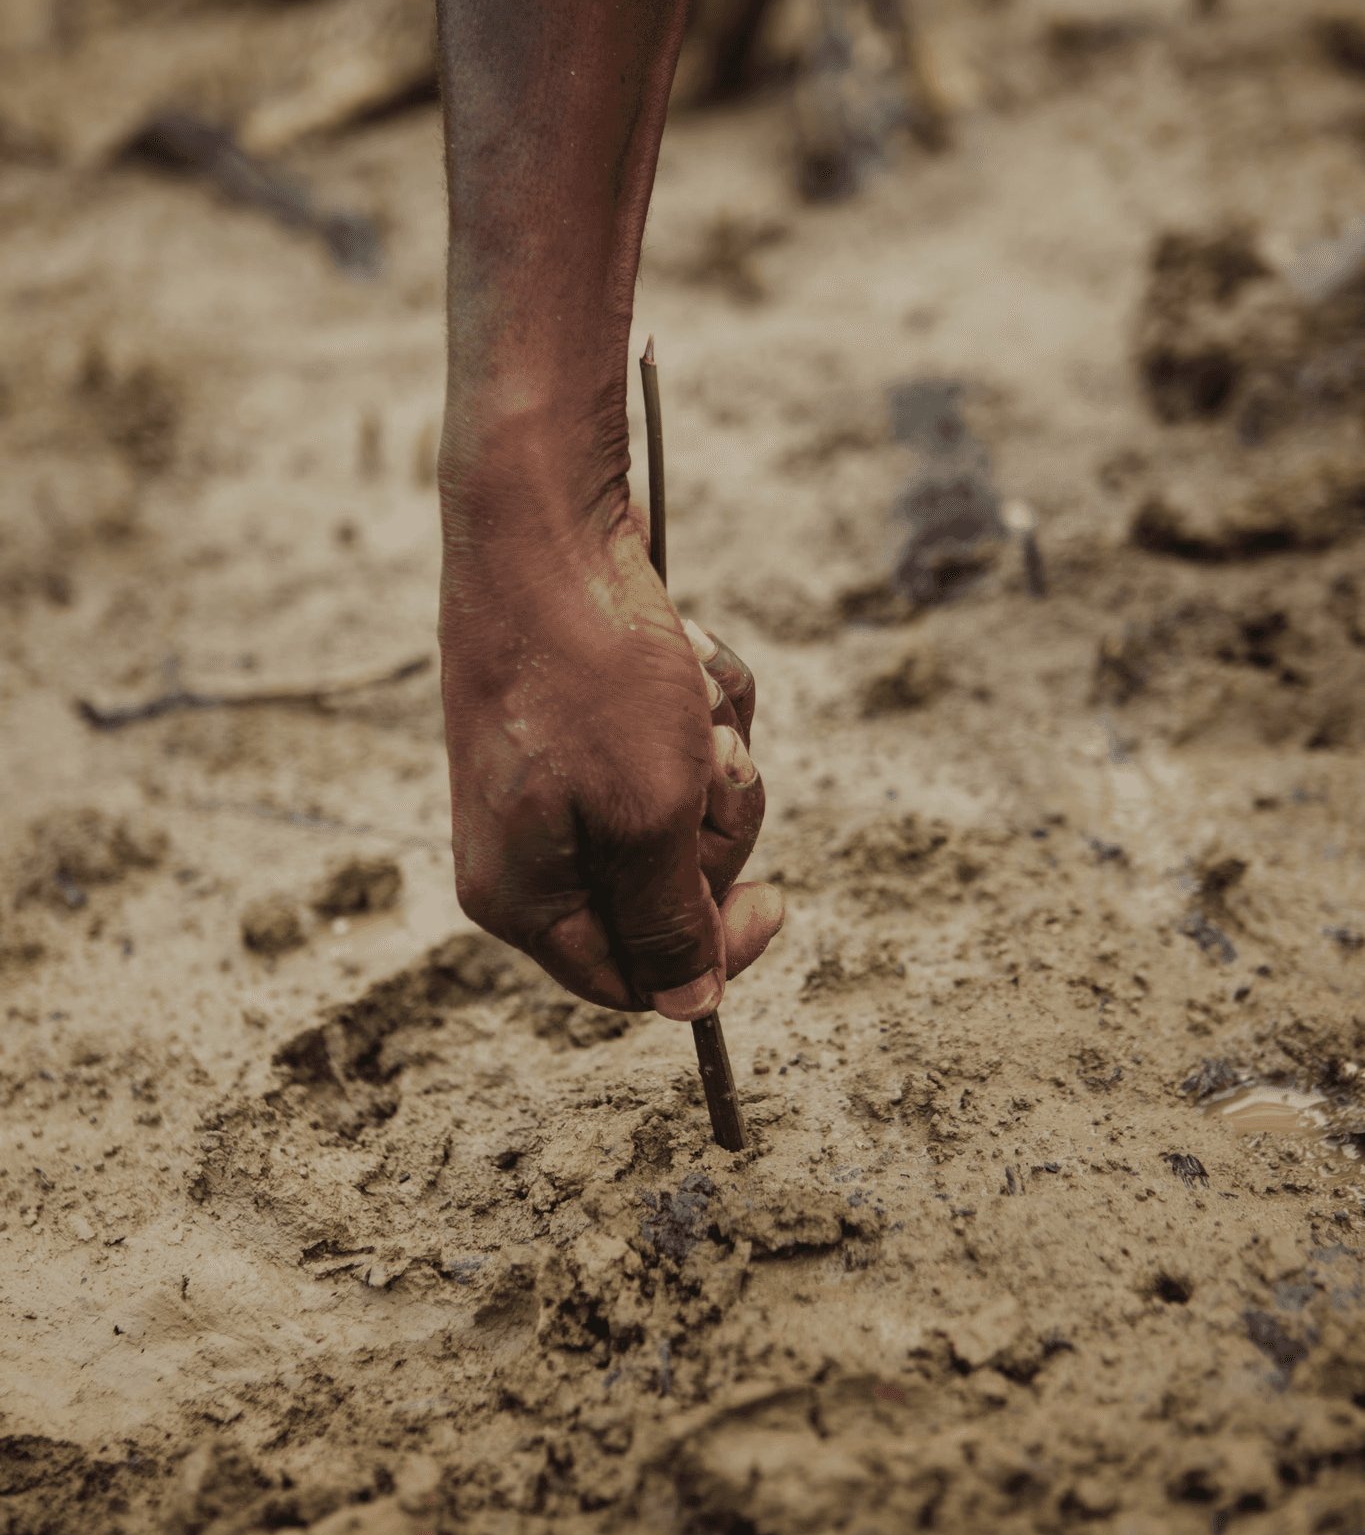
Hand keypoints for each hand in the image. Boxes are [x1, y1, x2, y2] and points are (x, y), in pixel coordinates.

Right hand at [440, 497, 783, 1018]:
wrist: (545, 525)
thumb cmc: (590, 672)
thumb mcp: (648, 814)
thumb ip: (671, 920)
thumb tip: (689, 1008)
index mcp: (521, 894)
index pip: (631, 980)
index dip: (713, 955)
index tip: (777, 901)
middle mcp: (529, 847)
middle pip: (667, 891)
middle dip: (712, 821)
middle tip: (708, 760)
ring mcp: (556, 780)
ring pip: (683, 811)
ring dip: (714, 752)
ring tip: (691, 694)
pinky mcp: (587, 722)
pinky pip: (676, 745)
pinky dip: (701, 705)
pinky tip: (687, 658)